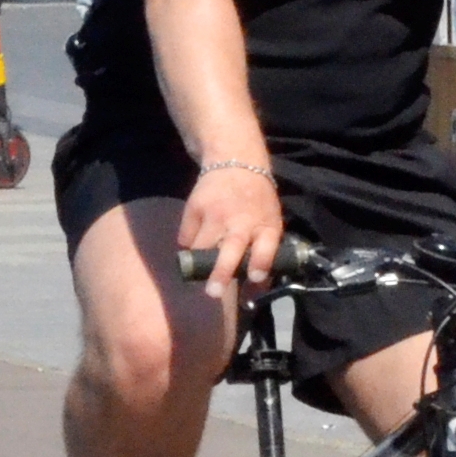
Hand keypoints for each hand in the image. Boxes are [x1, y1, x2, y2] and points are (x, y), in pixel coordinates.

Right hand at [176, 157, 285, 296]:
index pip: (265, 247)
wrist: (236, 163)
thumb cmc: (258, 202)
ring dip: (200, 261)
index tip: (255, 278)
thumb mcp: (270, 222)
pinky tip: (197, 238)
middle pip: (230, 250)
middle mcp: (240, 221)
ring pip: (201, 248)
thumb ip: (264, 252)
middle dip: (221, 273)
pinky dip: (189, 243)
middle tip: (213, 293)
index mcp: (265, 225)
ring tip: (201, 267)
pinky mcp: (194, 208)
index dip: (260, 263)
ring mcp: (215, 215)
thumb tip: (255, 289)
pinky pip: (186, 237)